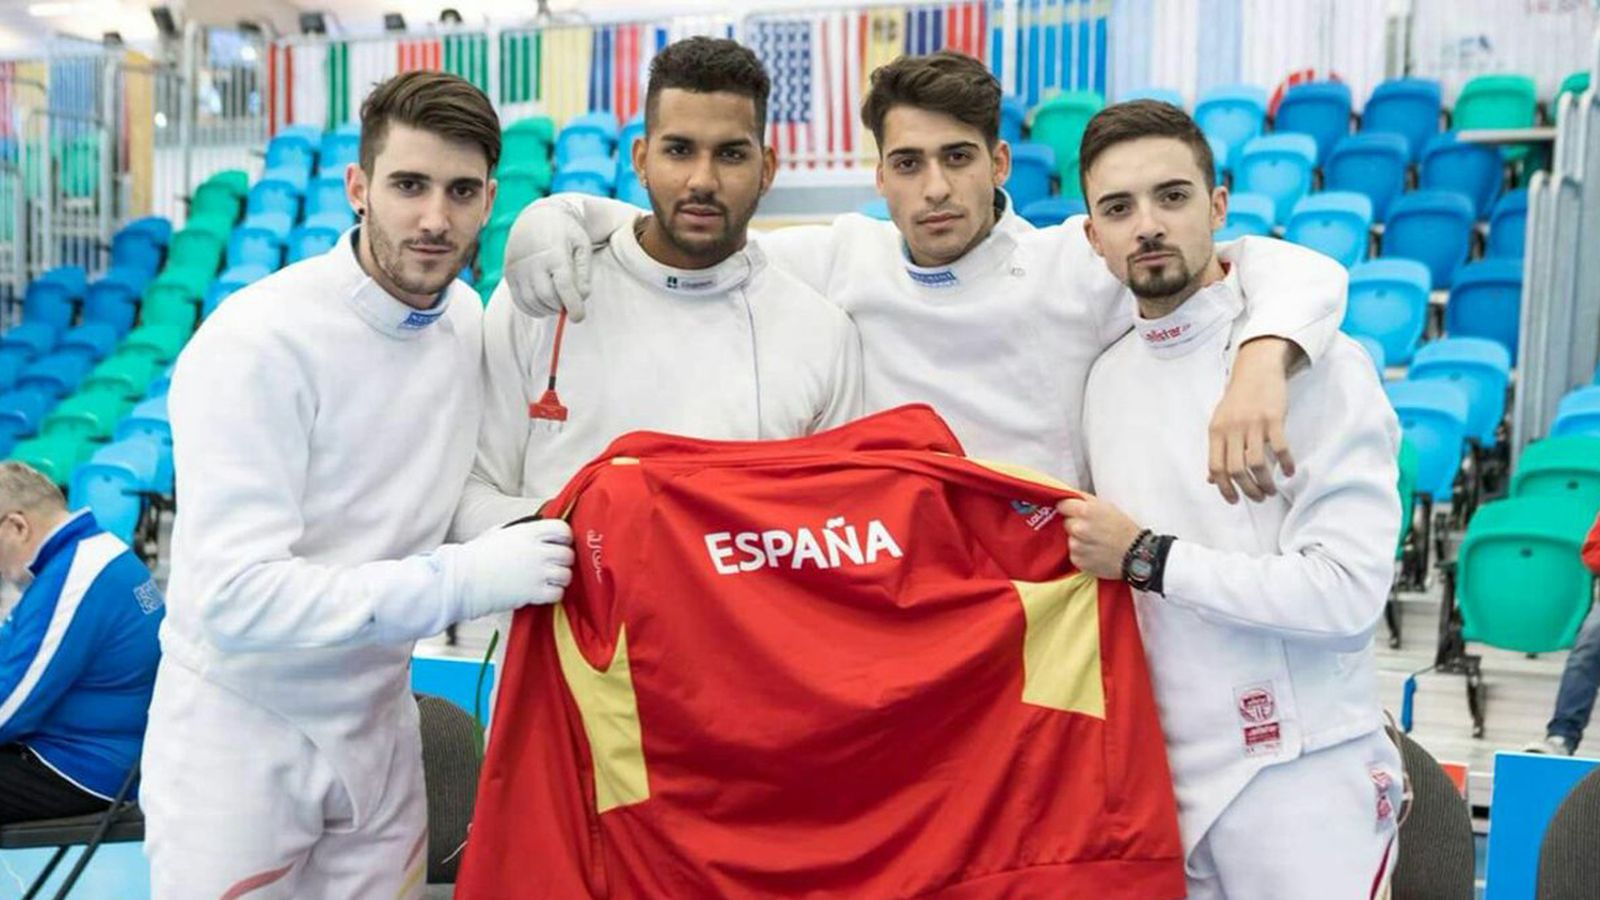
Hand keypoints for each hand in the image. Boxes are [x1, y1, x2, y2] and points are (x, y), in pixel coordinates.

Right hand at [455, 518, 575, 619]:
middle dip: (562, 561)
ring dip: (559, 579)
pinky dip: (553, 594)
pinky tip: (542, 592)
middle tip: (551, 565)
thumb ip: (523, 530)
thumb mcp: (499, 532)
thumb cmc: (478, 555)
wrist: (463, 580)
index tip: (559, 544)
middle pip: (568, 555)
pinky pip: (558, 593)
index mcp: (529, 532)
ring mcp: (537, 572)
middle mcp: (537, 551)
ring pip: (566, 575)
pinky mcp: (534, 592)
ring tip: (546, 580)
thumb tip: (539, 527)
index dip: (564, 538)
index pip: (563, 529)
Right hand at [503, 202, 593, 321]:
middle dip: (560, 306)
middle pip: (547, 296)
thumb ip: (584, 272)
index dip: (573, 306)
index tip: (578, 317)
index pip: (564, 286)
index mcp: (555, 252)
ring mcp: (518, 268)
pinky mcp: (509, 274)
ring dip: (547, 309)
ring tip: (557, 304)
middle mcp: (533, 261)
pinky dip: (532, 309)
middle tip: (568, 305)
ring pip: (532, 301)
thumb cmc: (566, 232)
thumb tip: (582, 297)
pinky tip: (543, 305)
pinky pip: (519, 300)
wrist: (537, 217)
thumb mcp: (582, 245)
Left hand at [1056, 496, 1143, 580]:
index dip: (1068, 507)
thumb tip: (1069, 495)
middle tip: (1091, 528)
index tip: (1073, 511)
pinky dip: (1081, 553)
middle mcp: (1078, 528)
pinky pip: (1073, 553)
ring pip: (1069, 539)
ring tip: (1095, 542)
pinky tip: (1094, 552)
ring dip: (1078, 540)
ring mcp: (1076, 546)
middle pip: (1066, 522)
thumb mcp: (1107, 506)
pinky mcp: (1077, 560)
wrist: (1136, 555)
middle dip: (1075, 524)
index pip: (1062, 505)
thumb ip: (1086, 500)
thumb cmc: (1124, 529)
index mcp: (1085, 511)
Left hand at [1209, 338, 1299, 503]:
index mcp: (1216, 432)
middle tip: (1258, 498)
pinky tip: (1289, 471)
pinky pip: (1279, 448)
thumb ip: (1217, 450)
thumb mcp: (1220, 423)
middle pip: (1236, 470)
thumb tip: (1211, 479)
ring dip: (1265, 482)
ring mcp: (1253, 424)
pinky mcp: (1273, 419)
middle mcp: (1232, 429)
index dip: (1224, 488)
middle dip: (1248, 490)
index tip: (1234, 500)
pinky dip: (1286, 463)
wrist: (1256, 370)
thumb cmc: (1238, 400)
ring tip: (1271, 490)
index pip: (1216, 467)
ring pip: (1257, 463)